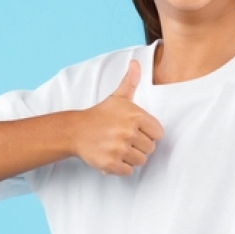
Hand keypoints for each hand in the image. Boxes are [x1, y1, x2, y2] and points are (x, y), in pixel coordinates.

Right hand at [71, 60, 162, 175]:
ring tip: (118, 147)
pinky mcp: (111, 163)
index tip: (135, 130)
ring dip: (131, 157)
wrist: (76, 131)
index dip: (148, 133)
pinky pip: (128, 171)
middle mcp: (128, 132)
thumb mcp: (117, 97)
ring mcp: (119, 149)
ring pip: (141, 161)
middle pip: (150, 148)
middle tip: (124, 139)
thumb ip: (130, 81)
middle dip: (139, 146)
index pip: (158, 133)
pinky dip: (121, 167)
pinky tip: (112, 156)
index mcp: (135, 116)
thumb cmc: (101, 114)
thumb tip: (135, 62)